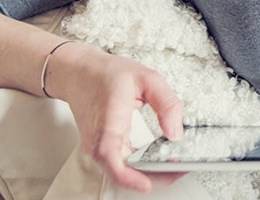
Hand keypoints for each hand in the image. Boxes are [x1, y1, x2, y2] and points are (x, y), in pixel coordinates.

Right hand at [52, 46, 185, 192]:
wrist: (79, 73)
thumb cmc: (105, 74)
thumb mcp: (147, 78)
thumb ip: (167, 103)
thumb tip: (176, 132)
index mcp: (108, 121)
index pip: (110, 156)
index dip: (127, 176)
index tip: (146, 184)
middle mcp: (100, 139)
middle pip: (122, 170)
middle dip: (153, 176)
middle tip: (181, 168)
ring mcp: (99, 146)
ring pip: (124, 170)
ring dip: (150, 172)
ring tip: (176, 164)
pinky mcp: (105, 147)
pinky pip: (124, 163)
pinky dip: (143, 165)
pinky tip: (161, 159)